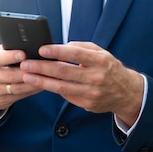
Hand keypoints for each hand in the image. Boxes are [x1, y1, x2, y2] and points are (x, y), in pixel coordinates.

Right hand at [0, 45, 41, 116]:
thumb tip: (28, 42)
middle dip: (27, 71)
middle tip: (41, 66)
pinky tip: (43, 84)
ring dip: (33, 82)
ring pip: (17, 87)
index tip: (23, 54)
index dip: (10, 56)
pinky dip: (33, 89)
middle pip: (10, 75)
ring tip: (45, 76)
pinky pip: (22, 95)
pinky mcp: (4, 100)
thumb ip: (8, 49)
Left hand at [20, 42, 144, 126]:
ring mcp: (92, 92)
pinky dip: (52, 89)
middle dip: (42, 67)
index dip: (57, 51)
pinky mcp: (87, 103)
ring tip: (27, 76)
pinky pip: (66, 95)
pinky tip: (41, 84)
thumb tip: (62, 47)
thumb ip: (83, 48)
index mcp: (100, 61)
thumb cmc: (110, 69)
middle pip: (64, 71)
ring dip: (42, 81)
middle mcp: (96, 77)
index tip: (41, 49)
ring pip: (62, 86)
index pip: (75, 54)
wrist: (127, 93)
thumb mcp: (102, 53)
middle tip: (26, 63)